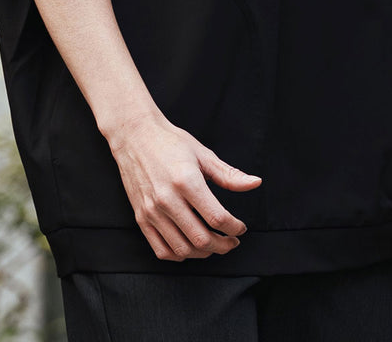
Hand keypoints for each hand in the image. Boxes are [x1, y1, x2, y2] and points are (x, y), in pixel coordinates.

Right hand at [103, 110, 261, 261]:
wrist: (135, 136)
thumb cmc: (171, 142)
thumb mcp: (203, 154)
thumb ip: (230, 175)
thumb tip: (256, 183)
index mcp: (187, 181)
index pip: (217, 218)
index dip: (234, 227)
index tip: (241, 228)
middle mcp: (168, 199)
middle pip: (201, 239)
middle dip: (223, 245)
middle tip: (232, 241)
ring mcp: (152, 211)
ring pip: (183, 249)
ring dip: (203, 253)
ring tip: (214, 244)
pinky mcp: (141, 218)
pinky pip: (161, 250)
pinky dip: (179, 255)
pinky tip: (190, 247)